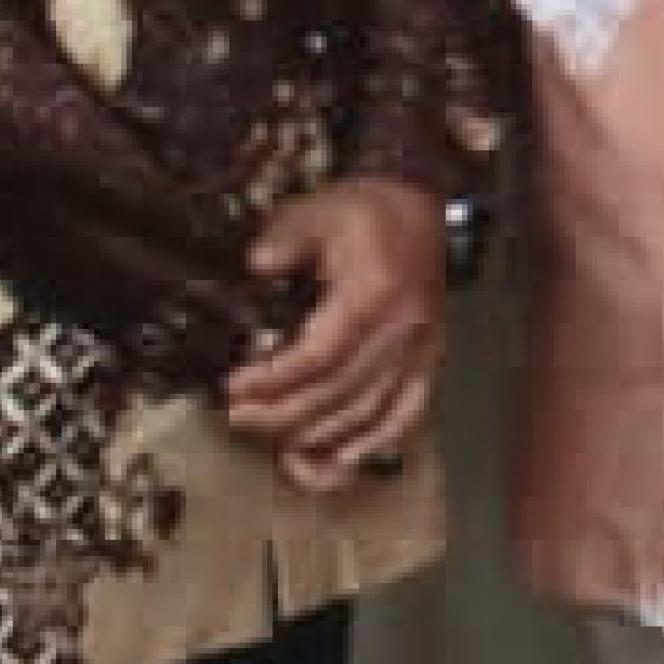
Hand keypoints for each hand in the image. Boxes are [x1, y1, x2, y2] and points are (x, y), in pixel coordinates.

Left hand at [222, 178, 450, 493]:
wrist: (418, 205)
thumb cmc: (368, 211)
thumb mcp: (316, 210)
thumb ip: (284, 238)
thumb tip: (257, 265)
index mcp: (375, 294)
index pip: (321, 355)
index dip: (275, 380)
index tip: (235, 386)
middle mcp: (403, 329)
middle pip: (341, 393)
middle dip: (284, 415)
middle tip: (239, 418)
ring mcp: (420, 349)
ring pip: (371, 413)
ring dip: (320, 435)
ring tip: (276, 442)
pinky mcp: (427, 359)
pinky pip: (407, 413)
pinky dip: (376, 442)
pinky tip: (343, 459)